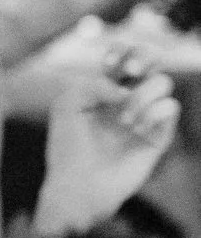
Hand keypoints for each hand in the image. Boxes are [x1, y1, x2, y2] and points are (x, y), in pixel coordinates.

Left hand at [35, 49, 179, 233]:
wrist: (78, 186)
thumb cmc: (67, 148)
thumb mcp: (67, 106)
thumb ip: (93, 85)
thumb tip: (126, 88)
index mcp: (104, 89)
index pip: (124, 56)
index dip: (122, 51)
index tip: (108, 65)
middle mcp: (128, 99)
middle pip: (152, 60)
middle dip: (144, 55)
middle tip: (130, 70)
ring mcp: (145, 116)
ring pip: (163, 82)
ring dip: (142, 95)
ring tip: (123, 120)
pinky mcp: (159, 135)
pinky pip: (170, 107)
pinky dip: (153, 113)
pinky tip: (135, 130)